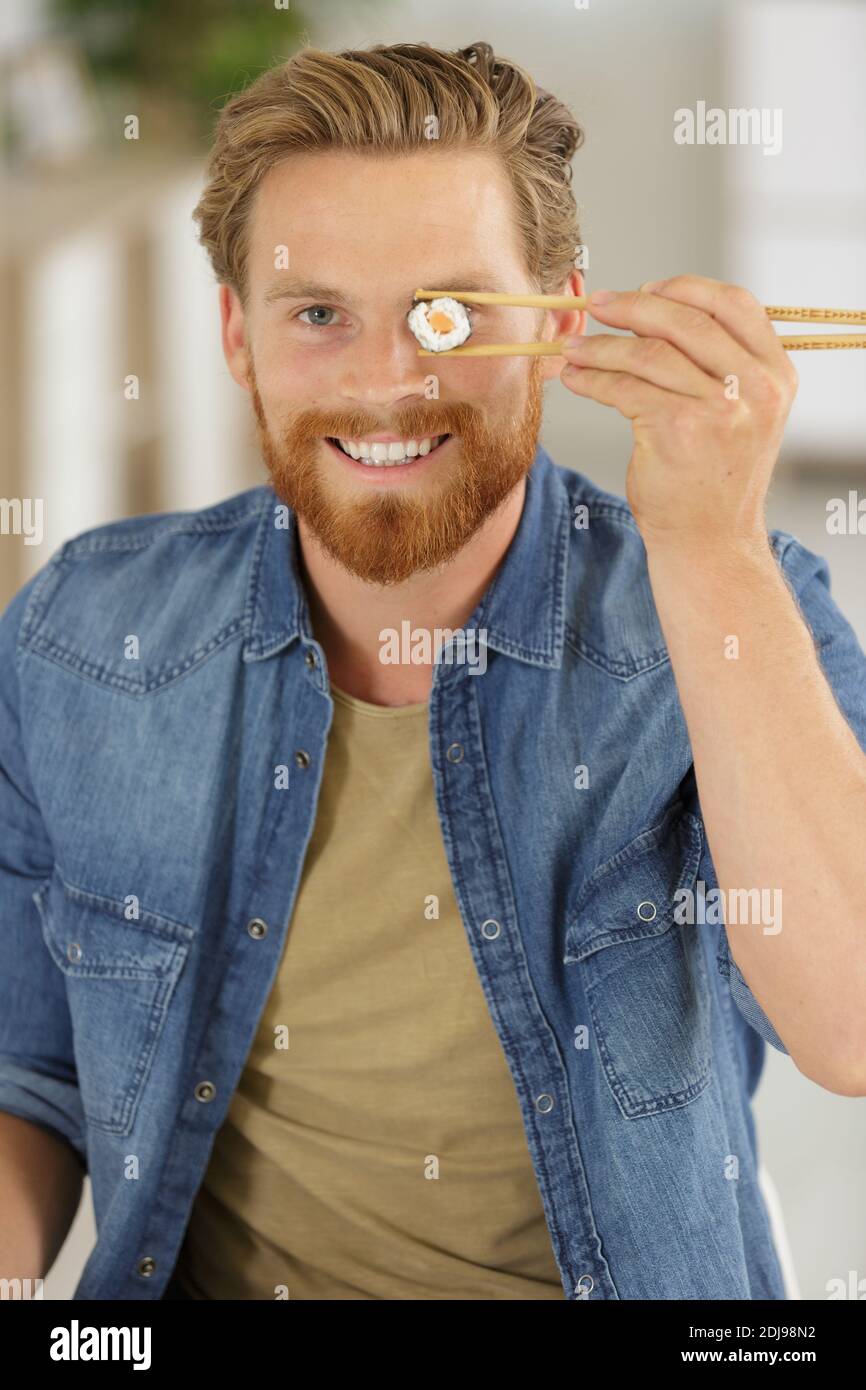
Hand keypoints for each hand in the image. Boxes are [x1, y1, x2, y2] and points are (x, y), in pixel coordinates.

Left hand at [559, 275, 798, 554]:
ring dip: (602, 346)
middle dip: (633, 307)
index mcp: (777, 374)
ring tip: (573, 348)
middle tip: (598, 306)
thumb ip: (720, 364)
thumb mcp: (740, 413)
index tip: (647, 288)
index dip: (685, 288)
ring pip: (649, 353)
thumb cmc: (713, 478)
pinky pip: (625, 388)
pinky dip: (593, 379)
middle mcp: (756, 388)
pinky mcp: (678, 429)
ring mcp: (720, 409)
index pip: (734, 303)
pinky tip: (576, 379)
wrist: (709, 542)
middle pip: (686, 320)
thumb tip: (657, 310)